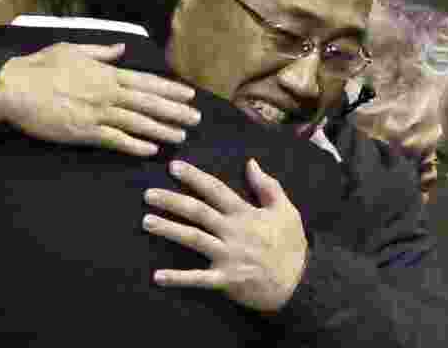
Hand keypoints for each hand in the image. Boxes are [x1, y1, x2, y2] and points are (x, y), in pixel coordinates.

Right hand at [0, 42, 201, 156]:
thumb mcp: (72, 50)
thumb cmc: (39, 67)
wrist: (14, 88)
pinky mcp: (84, 131)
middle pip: (148, 103)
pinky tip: (151, 150)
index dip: (169, 89)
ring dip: (161, 130)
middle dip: (175, 111)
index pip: (145, 82)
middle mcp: (106, 93)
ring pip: (137, 122)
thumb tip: (121, 49)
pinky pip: (115, 139)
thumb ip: (101, 52)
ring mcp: (96, 113)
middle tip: (196, 119)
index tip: (189, 95)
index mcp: (105, 73)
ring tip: (181, 136)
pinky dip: (135, 145)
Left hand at [142, 159, 307, 311]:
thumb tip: (251, 162)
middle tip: (148, 194)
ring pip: (193, 239)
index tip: (173, 166)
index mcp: (244, 214)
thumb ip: (268, 186)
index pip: (215, 190)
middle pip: (198, 212)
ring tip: (146, 221)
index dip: (194, 177)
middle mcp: (233, 232)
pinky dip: (178, 278)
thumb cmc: (291, 246)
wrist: (301, 284)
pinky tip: (157, 276)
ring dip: (169, 229)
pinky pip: (199, 279)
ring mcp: (228, 256)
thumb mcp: (286, 210)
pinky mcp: (226, 279)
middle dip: (171, 201)